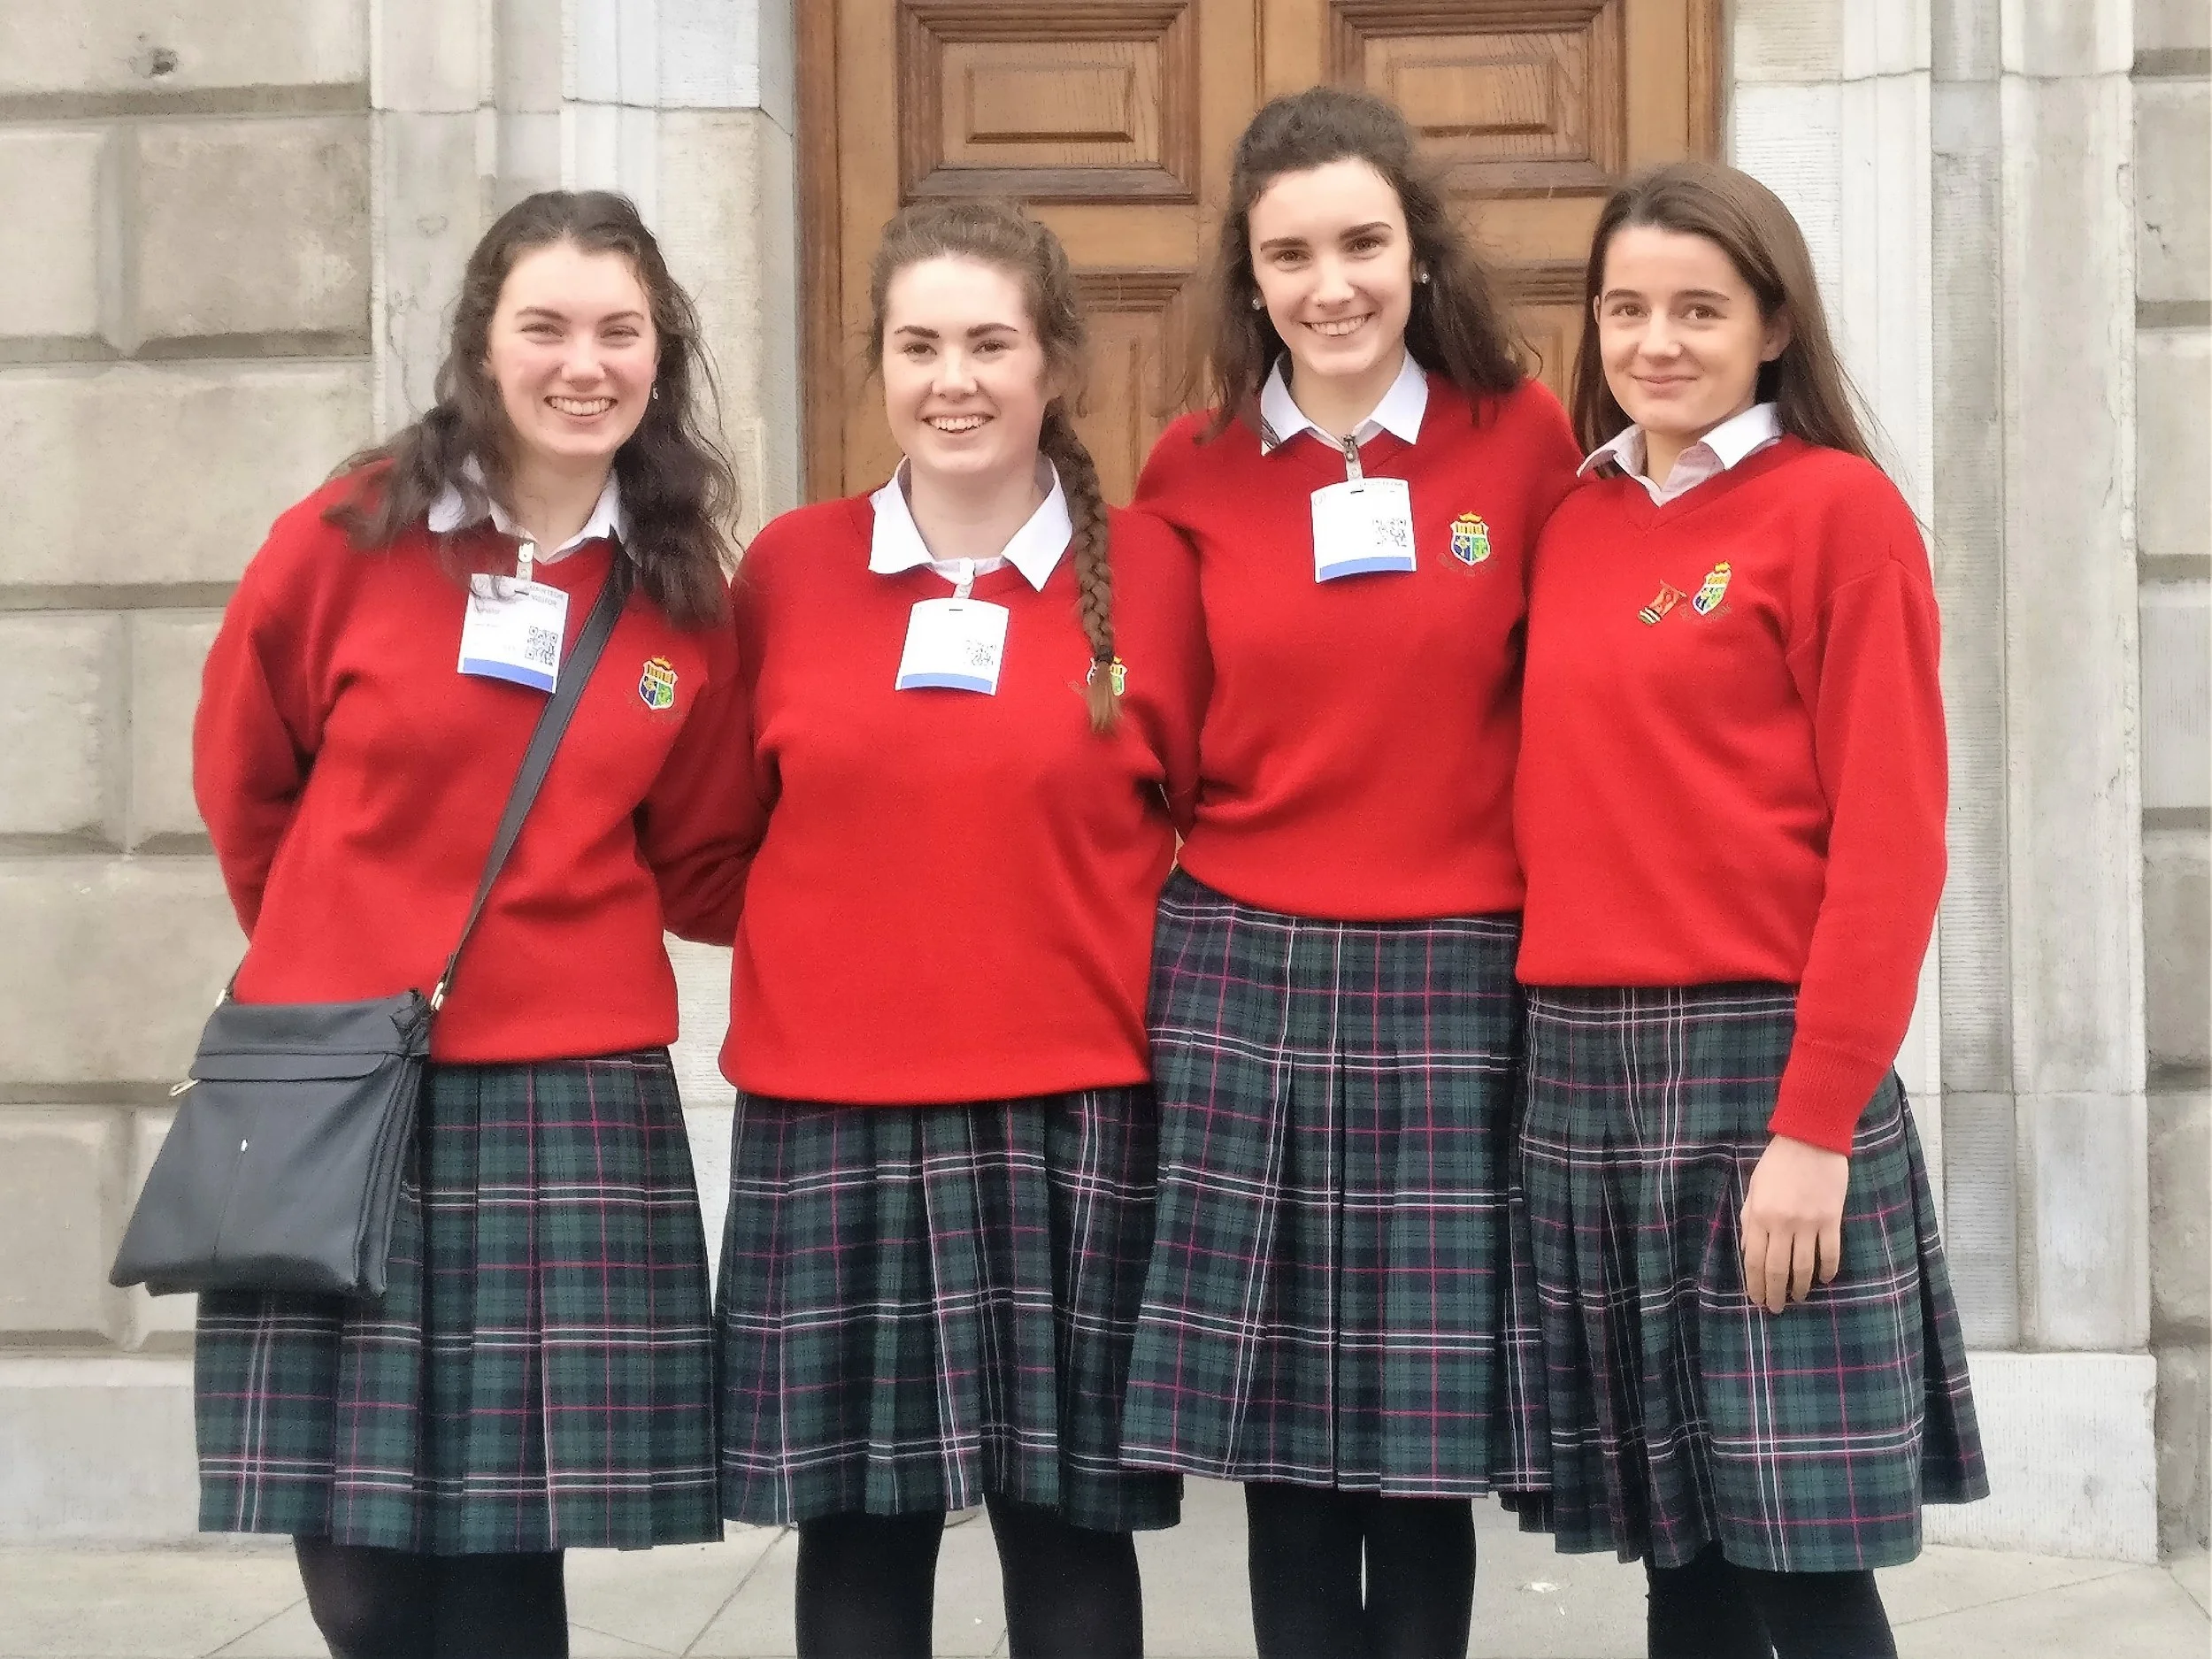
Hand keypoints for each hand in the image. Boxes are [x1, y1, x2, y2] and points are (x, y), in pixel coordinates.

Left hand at [1739, 1135, 1849, 1314]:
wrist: (1811, 1139)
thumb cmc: (1778, 1162)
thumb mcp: (1755, 1188)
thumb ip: (1749, 1220)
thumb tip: (1748, 1251)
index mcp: (1760, 1216)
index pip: (1755, 1260)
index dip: (1755, 1284)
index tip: (1756, 1299)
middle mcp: (1783, 1224)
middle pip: (1778, 1269)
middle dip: (1775, 1293)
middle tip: (1775, 1309)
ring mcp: (1809, 1223)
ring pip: (1804, 1266)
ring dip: (1800, 1287)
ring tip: (1797, 1298)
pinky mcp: (1832, 1219)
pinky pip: (1830, 1253)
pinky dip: (1828, 1269)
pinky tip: (1825, 1279)